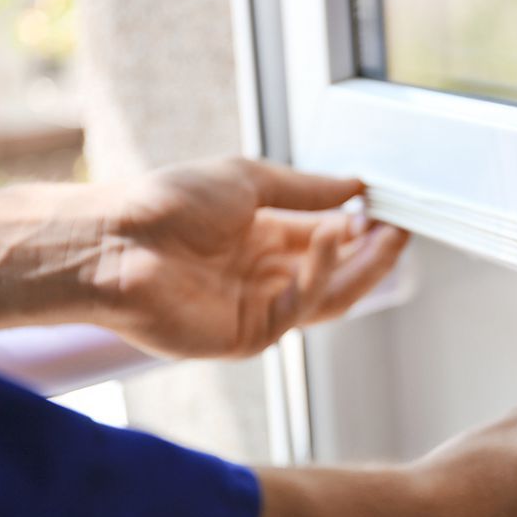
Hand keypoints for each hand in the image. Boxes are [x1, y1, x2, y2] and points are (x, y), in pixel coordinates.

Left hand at [105, 157, 408, 357]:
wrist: (115, 240)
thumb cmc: (166, 205)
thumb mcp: (247, 181)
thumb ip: (305, 190)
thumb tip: (355, 186)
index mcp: (261, 238)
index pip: (324, 238)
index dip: (358, 227)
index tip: (388, 208)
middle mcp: (263, 275)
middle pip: (335, 273)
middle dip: (372, 254)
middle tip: (401, 230)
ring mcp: (258, 308)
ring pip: (328, 296)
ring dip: (362, 269)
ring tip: (388, 237)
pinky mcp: (250, 335)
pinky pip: (300, 306)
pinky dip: (321, 272)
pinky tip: (334, 236)